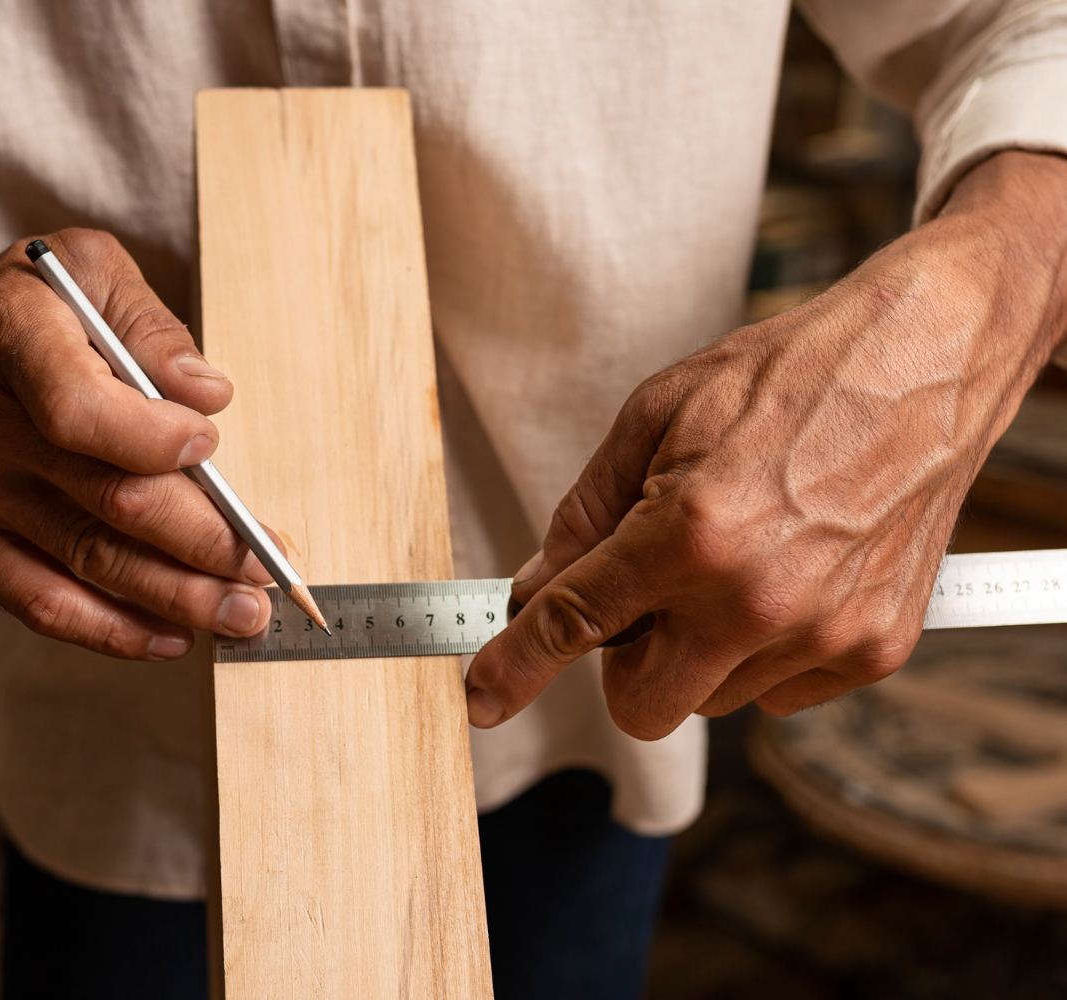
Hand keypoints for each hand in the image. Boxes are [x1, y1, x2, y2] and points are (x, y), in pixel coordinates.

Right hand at [0, 229, 277, 658]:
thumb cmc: (20, 305)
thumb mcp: (84, 268)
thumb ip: (149, 325)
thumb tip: (208, 395)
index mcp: (6, 337)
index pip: (78, 408)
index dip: (153, 439)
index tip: (209, 449)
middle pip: (103, 499)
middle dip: (200, 540)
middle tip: (266, 566)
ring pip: (85, 561)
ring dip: (176, 596)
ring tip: (245, 613)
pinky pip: (40, 603)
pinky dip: (112, 630)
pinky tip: (173, 636)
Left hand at [465, 151, 1066, 737]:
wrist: (925, 362)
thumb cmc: (786, 377)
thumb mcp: (656, 416)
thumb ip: (584, 515)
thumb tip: (531, 587)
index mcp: (690, 532)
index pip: (574, 623)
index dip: (515, 667)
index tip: (484, 700)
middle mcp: (756, 598)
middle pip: (642, 706)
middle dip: (623, 663)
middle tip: (644, 595)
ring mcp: (822, 632)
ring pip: (710, 699)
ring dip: (697, 651)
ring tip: (735, 562)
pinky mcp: (874, 649)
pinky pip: (778, 691)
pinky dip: (763, 650)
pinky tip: (786, 576)